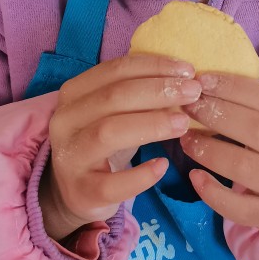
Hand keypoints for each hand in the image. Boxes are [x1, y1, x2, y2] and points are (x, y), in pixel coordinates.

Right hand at [41, 55, 201, 240]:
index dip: (153, 67)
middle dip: (158, 91)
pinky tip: (162, 166)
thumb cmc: (102, 143)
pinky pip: (112, 183)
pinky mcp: (81, 191)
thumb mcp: (114, 113)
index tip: (187, 70)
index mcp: (73, 93)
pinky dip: (140, 175)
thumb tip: (183, 80)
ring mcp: (70, 157)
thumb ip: (138, 95)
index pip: (115, 70)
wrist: (76, 192)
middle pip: (113, 97)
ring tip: (183, 124)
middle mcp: (65, 121)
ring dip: (152, 125)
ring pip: (109, 133)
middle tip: (193, 93)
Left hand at [180, 73, 258, 234]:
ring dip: (208, 150)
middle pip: (255, 130)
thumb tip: (208, 86)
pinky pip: (237, 206)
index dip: (232, 88)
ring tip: (186, 139)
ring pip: (243, 166)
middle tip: (188, 107)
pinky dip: (212, 192)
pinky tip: (195, 176)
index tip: (202, 82)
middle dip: (216, 114)